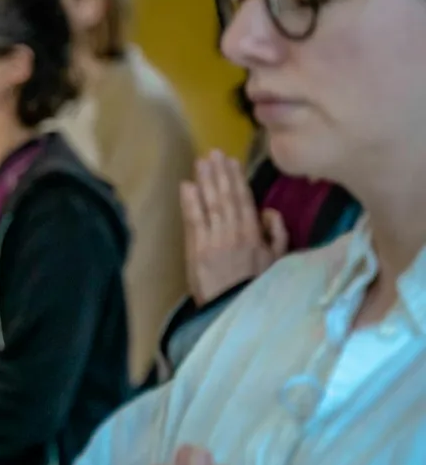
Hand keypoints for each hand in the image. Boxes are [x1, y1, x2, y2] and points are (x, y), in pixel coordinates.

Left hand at [180, 152, 287, 303]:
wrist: (234, 312)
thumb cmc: (257, 289)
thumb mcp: (278, 263)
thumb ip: (277, 235)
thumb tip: (269, 211)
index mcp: (255, 235)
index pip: (245, 200)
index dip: (237, 179)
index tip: (232, 161)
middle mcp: (235, 233)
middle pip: (226, 197)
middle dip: (220, 173)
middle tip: (213, 153)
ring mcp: (215, 241)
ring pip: (211, 204)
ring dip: (205, 181)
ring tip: (201, 161)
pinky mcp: (198, 251)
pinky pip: (194, 221)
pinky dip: (190, 202)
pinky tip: (186, 185)